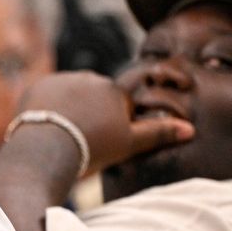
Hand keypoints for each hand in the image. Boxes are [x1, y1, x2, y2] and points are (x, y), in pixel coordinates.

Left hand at [16, 71, 192, 175]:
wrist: (45, 151)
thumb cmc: (91, 151)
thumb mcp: (128, 144)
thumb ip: (158, 133)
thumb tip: (191, 129)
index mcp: (115, 91)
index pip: (127, 93)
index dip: (120, 115)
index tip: (110, 129)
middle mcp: (92, 78)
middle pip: (97, 96)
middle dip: (94, 112)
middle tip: (85, 139)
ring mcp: (64, 81)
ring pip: (72, 94)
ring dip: (71, 109)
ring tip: (65, 135)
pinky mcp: (40, 87)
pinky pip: (48, 96)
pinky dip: (49, 108)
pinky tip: (46, 128)